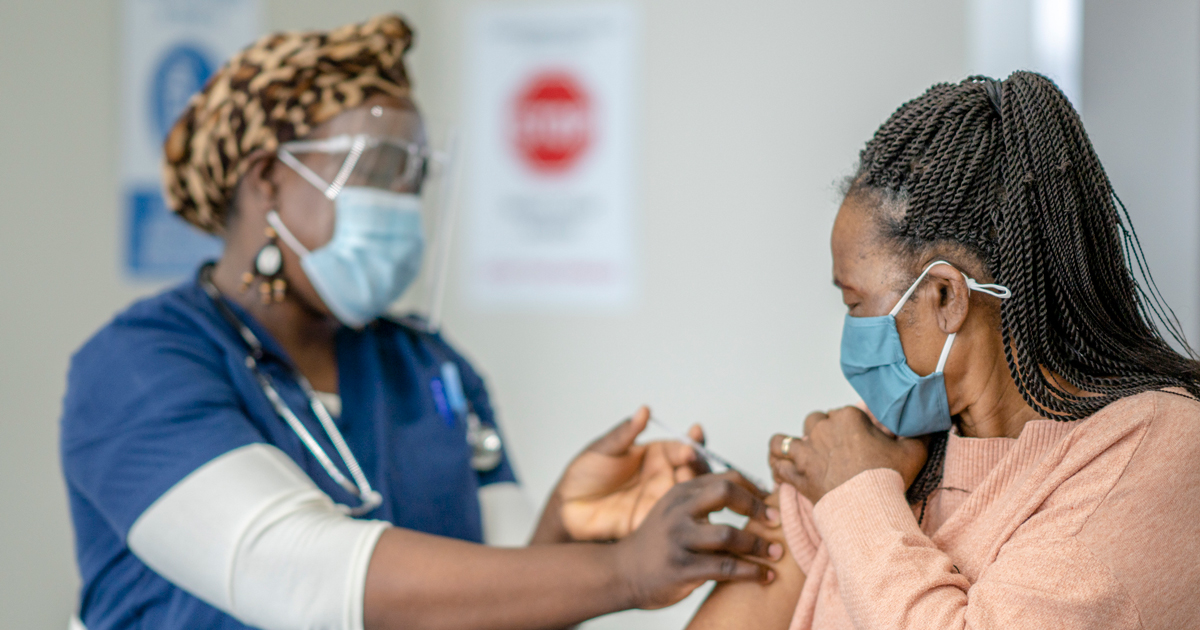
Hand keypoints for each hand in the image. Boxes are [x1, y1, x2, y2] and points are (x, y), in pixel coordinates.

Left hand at [556, 407, 708, 540]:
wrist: (567, 508)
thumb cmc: (584, 474)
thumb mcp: (603, 449)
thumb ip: (625, 433)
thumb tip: (644, 410)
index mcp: (656, 455)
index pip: (682, 448)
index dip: (691, 446)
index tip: (690, 446)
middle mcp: (664, 477)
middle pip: (695, 472)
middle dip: (700, 467)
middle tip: (692, 464)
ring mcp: (662, 501)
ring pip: (692, 497)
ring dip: (697, 491)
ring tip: (686, 483)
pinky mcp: (655, 523)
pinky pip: (678, 522)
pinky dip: (689, 518)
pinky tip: (687, 513)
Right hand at [613, 472, 782, 609]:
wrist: (623, 572)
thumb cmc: (660, 541)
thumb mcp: (676, 508)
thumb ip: (704, 495)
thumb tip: (749, 486)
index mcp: (682, 492)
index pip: (727, 478)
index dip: (755, 489)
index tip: (772, 504)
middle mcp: (679, 510)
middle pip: (726, 492)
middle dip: (757, 507)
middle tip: (777, 521)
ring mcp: (678, 539)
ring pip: (728, 534)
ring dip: (758, 544)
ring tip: (777, 552)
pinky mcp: (681, 568)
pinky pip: (724, 567)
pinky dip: (751, 571)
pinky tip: (764, 575)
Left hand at [769, 406, 926, 503]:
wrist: (870, 506)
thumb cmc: (891, 477)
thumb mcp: (913, 450)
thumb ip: (916, 432)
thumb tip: (924, 422)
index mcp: (847, 417)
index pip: (842, 413)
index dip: (849, 426)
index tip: (858, 440)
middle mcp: (821, 430)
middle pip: (814, 422)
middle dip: (820, 432)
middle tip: (831, 449)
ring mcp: (805, 453)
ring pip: (784, 441)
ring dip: (788, 446)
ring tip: (795, 453)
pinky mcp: (796, 475)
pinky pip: (777, 466)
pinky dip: (777, 467)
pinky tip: (781, 470)